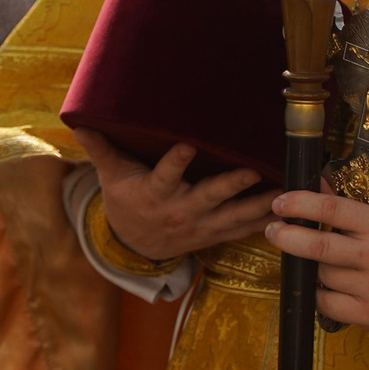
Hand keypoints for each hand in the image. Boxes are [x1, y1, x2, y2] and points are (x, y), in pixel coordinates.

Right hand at [77, 130, 269, 263]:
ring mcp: (200, 227)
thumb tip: (79, 123)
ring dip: (259, 205)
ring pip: (233, 217)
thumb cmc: (125, 200)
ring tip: (284, 193)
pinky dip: (265, 222)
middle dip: (231, 185)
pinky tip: (289, 212)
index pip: (164, 176)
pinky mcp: (214, 235)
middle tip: (253, 170)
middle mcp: (180, 212)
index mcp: (154, 194)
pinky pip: (243, 230)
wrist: (132, 246)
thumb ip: (101, 149)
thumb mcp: (110, 176)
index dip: (175, 162)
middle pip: (208, 198)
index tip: (187, 145)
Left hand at [263, 190, 368, 329]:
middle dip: (288, 237)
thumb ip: (348, 204)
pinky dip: (320, 294)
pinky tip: (328, 287)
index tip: (280, 203)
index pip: (333, 210)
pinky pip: (326, 303)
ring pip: (321, 276)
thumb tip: (316, 181)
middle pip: (320, 246)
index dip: (301, 204)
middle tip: (273, 230)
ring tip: (321, 263)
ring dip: (312, 269)